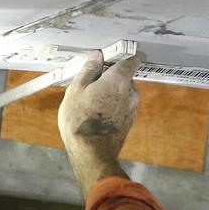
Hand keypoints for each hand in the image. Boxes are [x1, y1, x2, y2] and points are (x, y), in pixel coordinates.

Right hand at [58, 51, 141, 197]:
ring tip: (90, 104)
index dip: (119, 58)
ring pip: (122, 94)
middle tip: (90, 85)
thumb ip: (89, 70)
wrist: (92, 153)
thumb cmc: (80, 119)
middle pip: (123, 77)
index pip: (130, 60)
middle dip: (109, 79)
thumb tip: (96, 56)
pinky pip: (121, 108)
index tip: (108, 60)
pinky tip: (96, 115)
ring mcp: (131, 108)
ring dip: (110, 95)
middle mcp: (130, 92)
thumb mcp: (76, 90)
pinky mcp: (129, 122)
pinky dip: (112, 108)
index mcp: (118, 79)